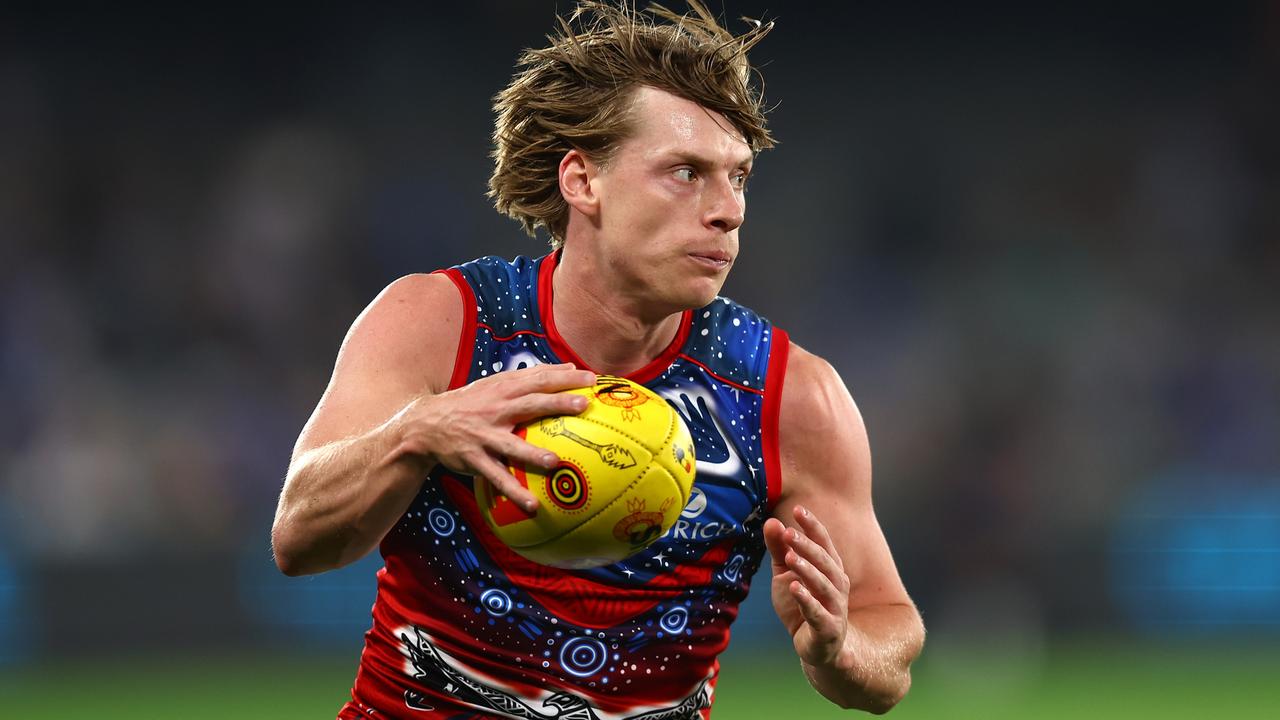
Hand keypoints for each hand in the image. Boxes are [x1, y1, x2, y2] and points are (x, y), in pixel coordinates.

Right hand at [399, 363, 595, 511]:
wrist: (425, 424)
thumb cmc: (471, 403)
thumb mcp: (496, 384)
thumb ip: (532, 376)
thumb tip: (568, 367)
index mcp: (503, 389)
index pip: (537, 379)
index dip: (564, 378)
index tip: (592, 379)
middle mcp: (495, 410)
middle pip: (530, 404)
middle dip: (557, 403)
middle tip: (583, 405)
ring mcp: (484, 435)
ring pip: (511, 445)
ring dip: (533, 454)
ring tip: (555, 463)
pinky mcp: (474, 459)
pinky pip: (496, 477)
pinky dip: (513, 492)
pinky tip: (532, 505)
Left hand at [763, 505, 851, 667]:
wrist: (817, 648)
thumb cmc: (802, 605)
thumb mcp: (785, 575)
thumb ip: (779, 550)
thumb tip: (771, 522)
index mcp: (829, 568)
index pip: (823, 542)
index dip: (812, 526)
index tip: (798, 509)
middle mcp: (837, 585)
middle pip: (824, 560)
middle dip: (807, 545)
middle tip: (788, 532)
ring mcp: (835, 607)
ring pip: (824, 585)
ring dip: (807, 570)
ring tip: (790, 558)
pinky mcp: (829, 629)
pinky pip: (818, 613)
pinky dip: (807, 601)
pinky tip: (794, 589)